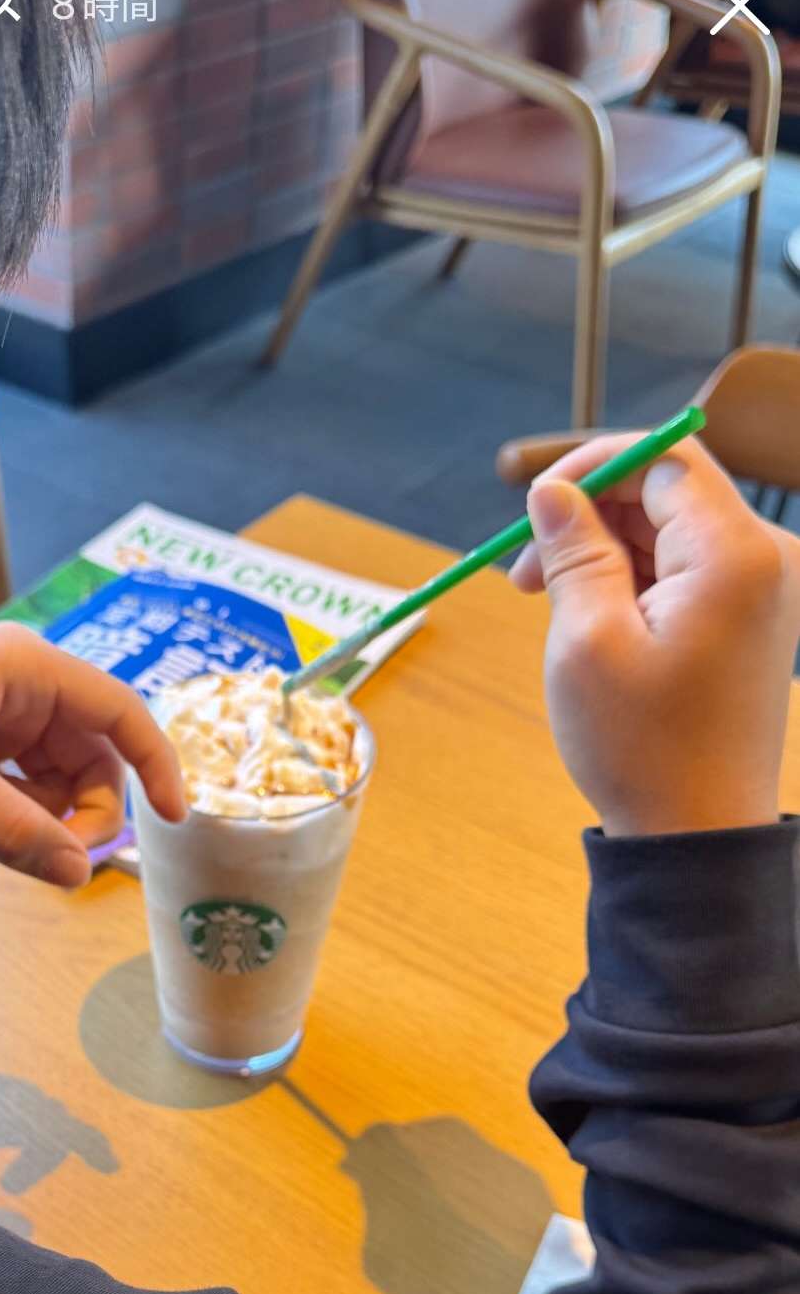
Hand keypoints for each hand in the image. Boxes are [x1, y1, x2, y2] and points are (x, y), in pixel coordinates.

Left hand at [0, 623, 185, 885]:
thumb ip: (11, 829)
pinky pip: (34, 787)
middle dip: (90, 810)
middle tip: (60, 856)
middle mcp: (28, 684)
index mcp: (29, 667)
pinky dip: (30, 817)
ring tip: (14, 840)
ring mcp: (9, 714)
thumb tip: (79, 873)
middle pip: (98, 755)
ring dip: (57, 818)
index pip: (121, 712)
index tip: (174, 818)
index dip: (156, 763)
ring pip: (68, 778)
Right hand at [511, 435, 799, 837]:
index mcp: (735, 555)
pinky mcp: (750, 621)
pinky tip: (589, 620)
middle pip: (670, 491)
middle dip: (592, 514)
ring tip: (548, 603)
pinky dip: (633, 581)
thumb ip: (572, 552)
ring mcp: (764, 592)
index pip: (665, 459)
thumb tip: (551, 492)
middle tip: (526, 572)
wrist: (698, 834)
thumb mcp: (586, 641)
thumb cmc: (643, 749)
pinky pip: (686, 571)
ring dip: (605, 551)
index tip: (536, 506)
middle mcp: (766, 560)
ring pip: (672, 532)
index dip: (594, 467)